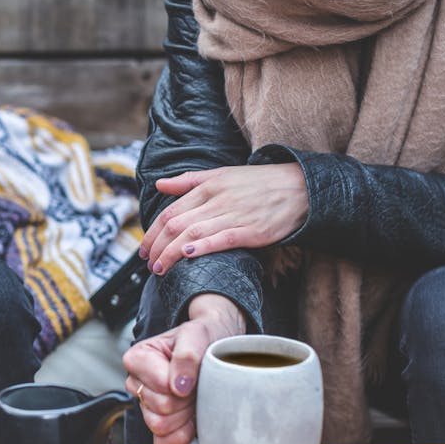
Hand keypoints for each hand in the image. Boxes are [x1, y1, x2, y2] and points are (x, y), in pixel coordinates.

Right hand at [123, 294, 245, 443]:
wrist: (216, 347)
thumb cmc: (203, 337)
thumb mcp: (198, 335)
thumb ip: (186, 356)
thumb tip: (178, 386)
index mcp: (138, 358)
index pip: (160, 386)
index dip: (182, 383)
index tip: (193, 371)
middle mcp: (137, 383)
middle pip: (160, 408)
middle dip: (185, 399)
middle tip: (197, 383)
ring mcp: (146, 405)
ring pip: (160, 426)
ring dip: (184, 415)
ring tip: (195, 396)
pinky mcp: (158, 424)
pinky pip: (163, 442)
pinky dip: (182, 434)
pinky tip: (192, 417)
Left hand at [139, 164, 307, 275]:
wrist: (300, 188)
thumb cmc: (258, 182)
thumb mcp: (222, 174)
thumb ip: (189, 181)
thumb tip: (159, 184)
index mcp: (208, 186)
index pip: (170, 211)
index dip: (152, 231)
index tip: (144, 249)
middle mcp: (218, 200)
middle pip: (177, 224)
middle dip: (157, 246)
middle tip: (148, 263)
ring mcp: (235, 215)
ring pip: (193, 233)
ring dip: (171, 253)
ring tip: (160, 269)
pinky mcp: (252, 231)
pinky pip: (222, 239)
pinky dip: (202, 247)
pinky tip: (186, 255)